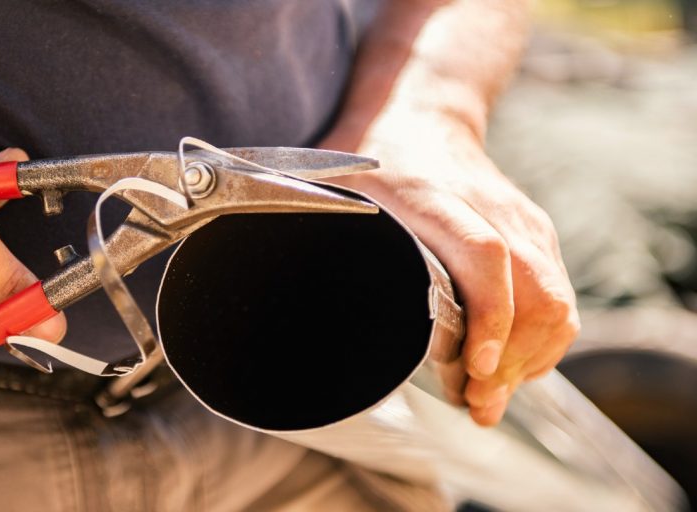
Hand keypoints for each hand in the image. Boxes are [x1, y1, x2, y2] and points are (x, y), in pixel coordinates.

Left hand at [319, 110, 578, 425]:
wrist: (424, 113)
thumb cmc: (368, 159)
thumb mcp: (332, 187)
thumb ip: (315, 234)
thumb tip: (285, 299)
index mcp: (431, 194)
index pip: (483, 254)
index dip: (488, 315)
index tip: (473, 367)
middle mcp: (489, 206)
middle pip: (533, 291)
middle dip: (509, 362)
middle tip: (474, 405)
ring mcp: (521, 221)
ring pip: (555, 304)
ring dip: (527, 362)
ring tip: (486, 398)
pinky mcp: (537, 234)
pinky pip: (559, 300)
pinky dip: (541, 345)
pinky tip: (507, 369)